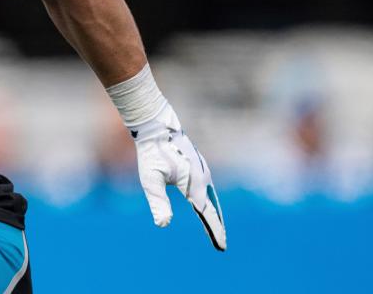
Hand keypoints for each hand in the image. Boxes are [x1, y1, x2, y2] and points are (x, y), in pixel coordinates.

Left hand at [131, 103, 226, 250]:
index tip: (221, 247)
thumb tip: (163, 224)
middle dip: (217, 225)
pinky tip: (206, 203)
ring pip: (212, 196)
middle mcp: (203, 177)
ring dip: (215, 212)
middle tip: (221, 244)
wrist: (157, 126)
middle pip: (213, 207)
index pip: (207, 213)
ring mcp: (203, 169)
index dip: (214, 231)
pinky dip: (210, 199)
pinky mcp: (199, 164)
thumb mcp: (150, 179)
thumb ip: (158, 201)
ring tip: (217, 227)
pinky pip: (208, 187)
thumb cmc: (151, 152)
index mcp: (194, 183)